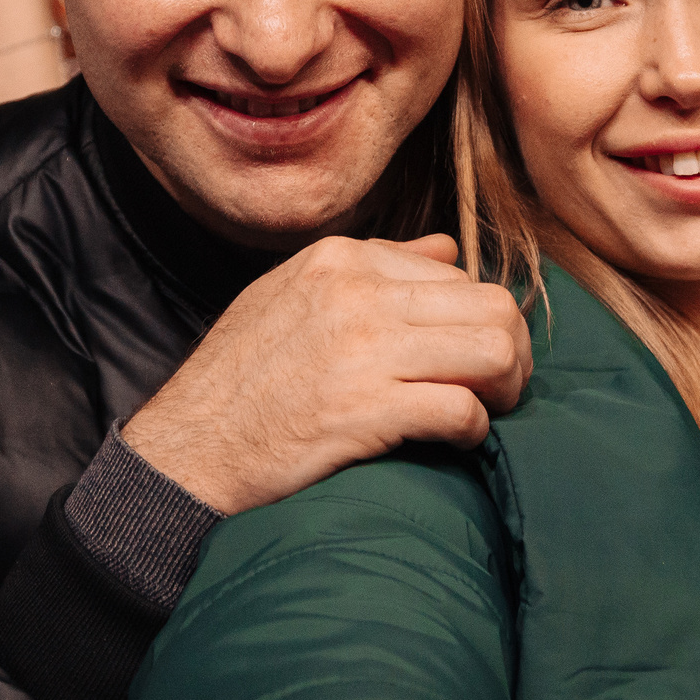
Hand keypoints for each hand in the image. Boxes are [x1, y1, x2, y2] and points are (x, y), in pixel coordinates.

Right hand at [122, 235, 531, 513]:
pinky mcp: (367, 410)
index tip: (468, 355)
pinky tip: (454, 441)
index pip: (456, 272)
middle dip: (512, 352)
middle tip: (500, 387)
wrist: (186, 451)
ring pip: (494, 351)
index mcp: (341, 259)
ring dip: (504, 387)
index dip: (476, 317)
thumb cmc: (240, 380)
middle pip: (492, 306)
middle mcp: (356, 294)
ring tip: (487, 410)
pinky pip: (464, 410)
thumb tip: (448, 248)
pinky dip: (474, 430)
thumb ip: (373, 267)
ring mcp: (363, 350)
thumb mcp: (291, 296)